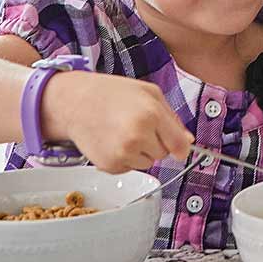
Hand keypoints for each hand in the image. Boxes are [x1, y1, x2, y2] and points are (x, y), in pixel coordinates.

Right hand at [41, 71, 193, 173]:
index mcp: (151, 115)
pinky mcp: (110, 166)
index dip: (181, 146)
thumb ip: (173, 118)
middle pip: (164, 154)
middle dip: (156, 142)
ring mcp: (122, 153)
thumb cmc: (112, 93)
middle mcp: (137, 136)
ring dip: (140, 152)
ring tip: (123, 132)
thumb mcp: (149, 93)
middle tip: (137, 125)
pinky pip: (130, 168)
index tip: (179, 146)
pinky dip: (125, 158)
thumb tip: (188, 142)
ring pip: (148, 163)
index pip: (180, 145)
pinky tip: (113, 141)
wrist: (74, 102)